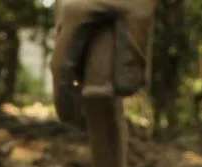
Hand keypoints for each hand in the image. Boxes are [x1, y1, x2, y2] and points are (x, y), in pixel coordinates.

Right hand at [51, 0, 157, 122]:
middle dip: (70, 86)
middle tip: (83, 113)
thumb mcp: (140, 14)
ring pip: (69, 44)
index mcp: (74, 17)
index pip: (61, 67)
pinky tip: (98, 62)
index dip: (62, 97)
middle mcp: (64, 11)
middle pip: (63, 57)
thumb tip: (124, 94)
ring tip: (94, 91)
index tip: (67, 120)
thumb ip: (132, 54)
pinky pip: (76, 31)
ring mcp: (68, 3)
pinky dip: (84, 50)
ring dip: (78, 68)